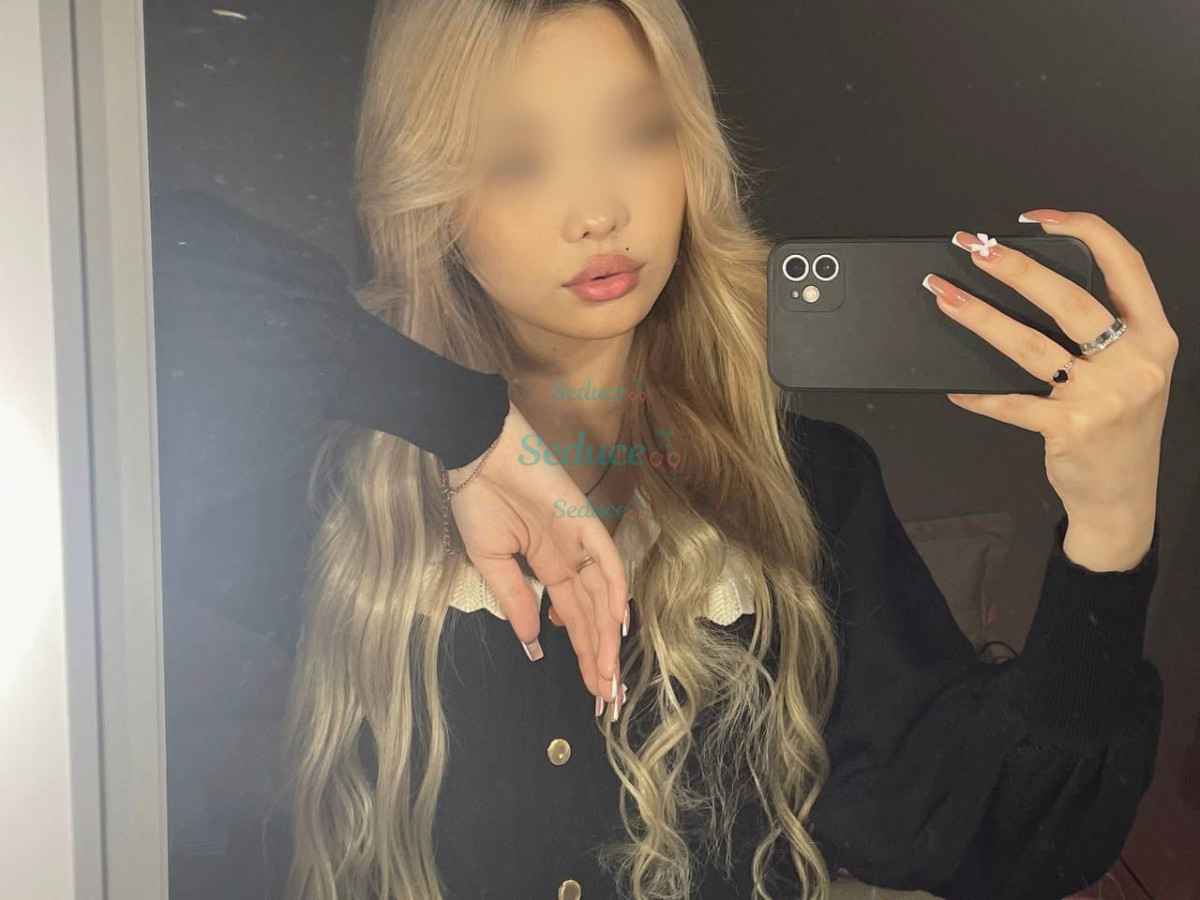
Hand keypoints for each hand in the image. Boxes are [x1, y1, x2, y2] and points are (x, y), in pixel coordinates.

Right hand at [447, 401, 628, 707]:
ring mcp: (580, 541)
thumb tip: (531, 640)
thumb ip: (513, 599)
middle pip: (593, 616)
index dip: (584, 652)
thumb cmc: (478, 500)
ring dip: (608, 636)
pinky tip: (617, 621)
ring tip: (610, 676)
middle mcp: (570, 558)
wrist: (478, 455)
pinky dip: (614, 589)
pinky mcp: (583, 521)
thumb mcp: (489, 561)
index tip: (592, 689)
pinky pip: (605, 559)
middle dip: (600, 657)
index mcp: (548, 566)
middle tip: (609, 697)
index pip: (574, 618)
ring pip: (603, 597)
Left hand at [921, 209, 1178, 571]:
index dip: (1082, 231)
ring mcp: (1105, 396)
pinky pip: (1012, 402)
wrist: (1122, 498)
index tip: (1037, 219)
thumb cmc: (1119, 427)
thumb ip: (1102, 332)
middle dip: (1015, 268)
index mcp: (1153, 336)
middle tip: (974, 248)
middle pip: (1069, 299)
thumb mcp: (1132, 371)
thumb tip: (1029, 286)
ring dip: (981, 317)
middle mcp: (1135, 361)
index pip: (1125, 264)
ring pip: (1031, 344)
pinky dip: (979, 394)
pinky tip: (954, 385)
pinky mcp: (1071, 429)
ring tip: (946, 297)